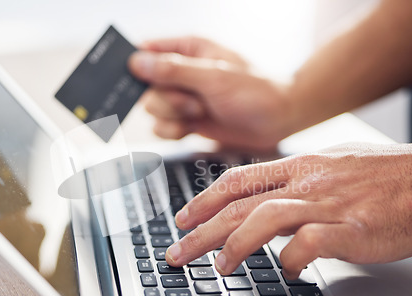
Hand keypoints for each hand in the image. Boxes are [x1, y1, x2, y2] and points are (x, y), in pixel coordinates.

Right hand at [128, 37, 296, 151]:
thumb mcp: (214, 77)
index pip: (146, 51)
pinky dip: (174, 131)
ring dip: (173, 116)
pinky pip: (162, 128)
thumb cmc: (255, 91)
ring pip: (153, 109)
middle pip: (145, 87)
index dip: (134, 65)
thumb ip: (175, 70)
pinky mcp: (186, 120)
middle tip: (192, 101)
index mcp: (187, 50)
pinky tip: (192, 128)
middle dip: (165, 99)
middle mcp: (181, 73)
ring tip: (200, 112)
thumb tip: (137, 62)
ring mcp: (183, 98)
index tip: (133, 78)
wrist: (278, 121)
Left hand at [164, 142, 411, 278]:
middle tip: (178, 252)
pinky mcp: (352, 230)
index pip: (238, 180)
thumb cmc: (381, 175)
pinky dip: (290, 260)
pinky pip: (309, 244)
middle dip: (201, 230)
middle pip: (240, 204)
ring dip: (235, 244)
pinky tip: (286, 270)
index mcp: (299, 165)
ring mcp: (328, 204)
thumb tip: (262, 199)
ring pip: (265, 219)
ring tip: (219, 266)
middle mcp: (307, 182)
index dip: (204, 200)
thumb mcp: (329, 164)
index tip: (183, 218)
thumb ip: (293, 180)